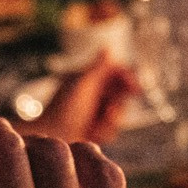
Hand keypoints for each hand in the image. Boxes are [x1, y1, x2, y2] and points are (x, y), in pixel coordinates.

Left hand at [18, 53, 138, 144]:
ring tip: (96, 128)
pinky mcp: (95, 129)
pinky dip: (105, 132)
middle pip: (121, 94)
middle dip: (118, 106)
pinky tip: (93, 135)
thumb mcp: (82, 86)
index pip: (116, 72)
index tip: (135, 88)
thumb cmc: (62, 111)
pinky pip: (112, 129)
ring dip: (111, 122)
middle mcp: (93, 93)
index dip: (128, 78)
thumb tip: (108, 48)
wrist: (52, 139)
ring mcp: (94, 111)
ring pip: (118, 113)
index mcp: (88, 78)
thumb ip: (98, 68)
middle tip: (109, 113)